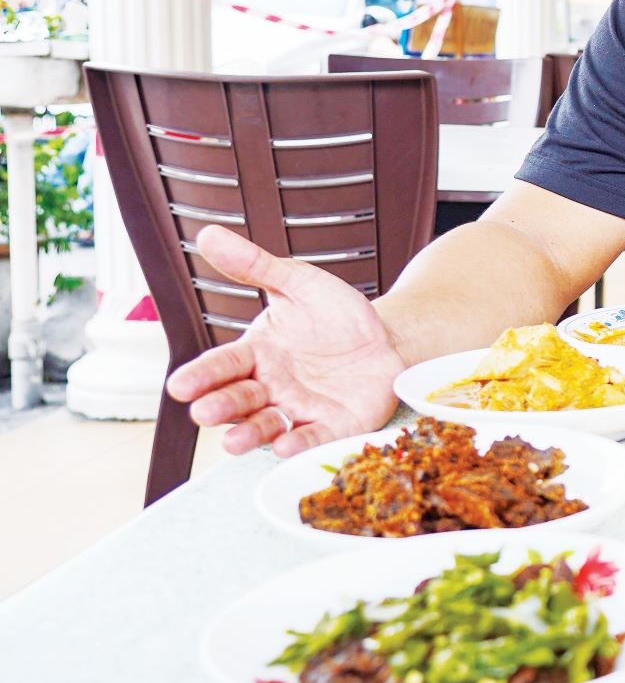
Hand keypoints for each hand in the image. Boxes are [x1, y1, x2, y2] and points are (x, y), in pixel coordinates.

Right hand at [164, 226, 405, 457]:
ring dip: (249, 434)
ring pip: (267, 425)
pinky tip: (285, 447)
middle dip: (221, 407)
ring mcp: (300, 408)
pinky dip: (298, 444)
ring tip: (233, 442)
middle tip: (204, 412)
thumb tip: (209, 234)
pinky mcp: (333, 425)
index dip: (202, 375)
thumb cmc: (337, 315)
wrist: (386, 338)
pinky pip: (312, 437)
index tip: (180, 385)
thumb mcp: (299, 283)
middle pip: (239, 399)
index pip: (222, 364)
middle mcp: (271, 386)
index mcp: (257, 353)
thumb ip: (256, 266)